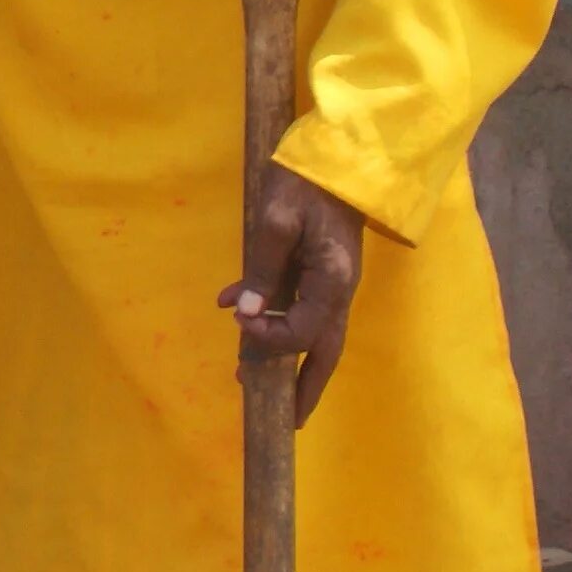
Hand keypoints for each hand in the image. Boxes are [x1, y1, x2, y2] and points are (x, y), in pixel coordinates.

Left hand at [218, 165, 361, 424]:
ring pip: (311, 329)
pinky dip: (270, 309)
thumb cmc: (307, 180)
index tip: (241, 325)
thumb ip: (263, 270)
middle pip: (325, 350)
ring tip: (248, 375)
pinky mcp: (319, 263)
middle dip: (305, 387)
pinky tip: (232, 303)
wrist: (338, 150)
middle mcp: (338, 288)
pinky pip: (297, 298)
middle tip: (286, 421)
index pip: (305, 334)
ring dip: (283, 354)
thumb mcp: (277, 221)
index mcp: (333, 282)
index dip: (271, 340)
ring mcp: (331, 278)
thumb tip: (246, 314)